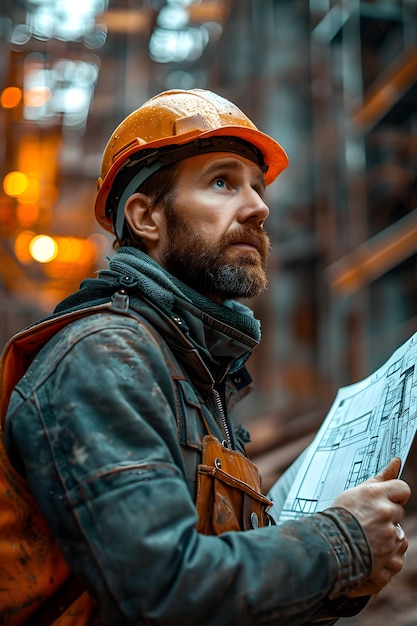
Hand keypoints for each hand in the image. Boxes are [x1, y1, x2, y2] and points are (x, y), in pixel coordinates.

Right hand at [331, 457, 409, 596]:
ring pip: (399, 536)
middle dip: (387, 517)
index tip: (388, 499)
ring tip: (368, 539)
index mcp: (376, 495)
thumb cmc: (337, 517)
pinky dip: (387, 558)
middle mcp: (385, 513)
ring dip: (388, 538)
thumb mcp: (355, 492)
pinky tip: (372, 553)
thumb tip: (396, 461)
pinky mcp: (389, 557)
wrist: (325, 546)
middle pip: (398, 512)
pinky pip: (397, 555)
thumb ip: (380, 479)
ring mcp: (389, 537)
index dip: (396, 495)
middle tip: (368, 521)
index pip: (403, 489)